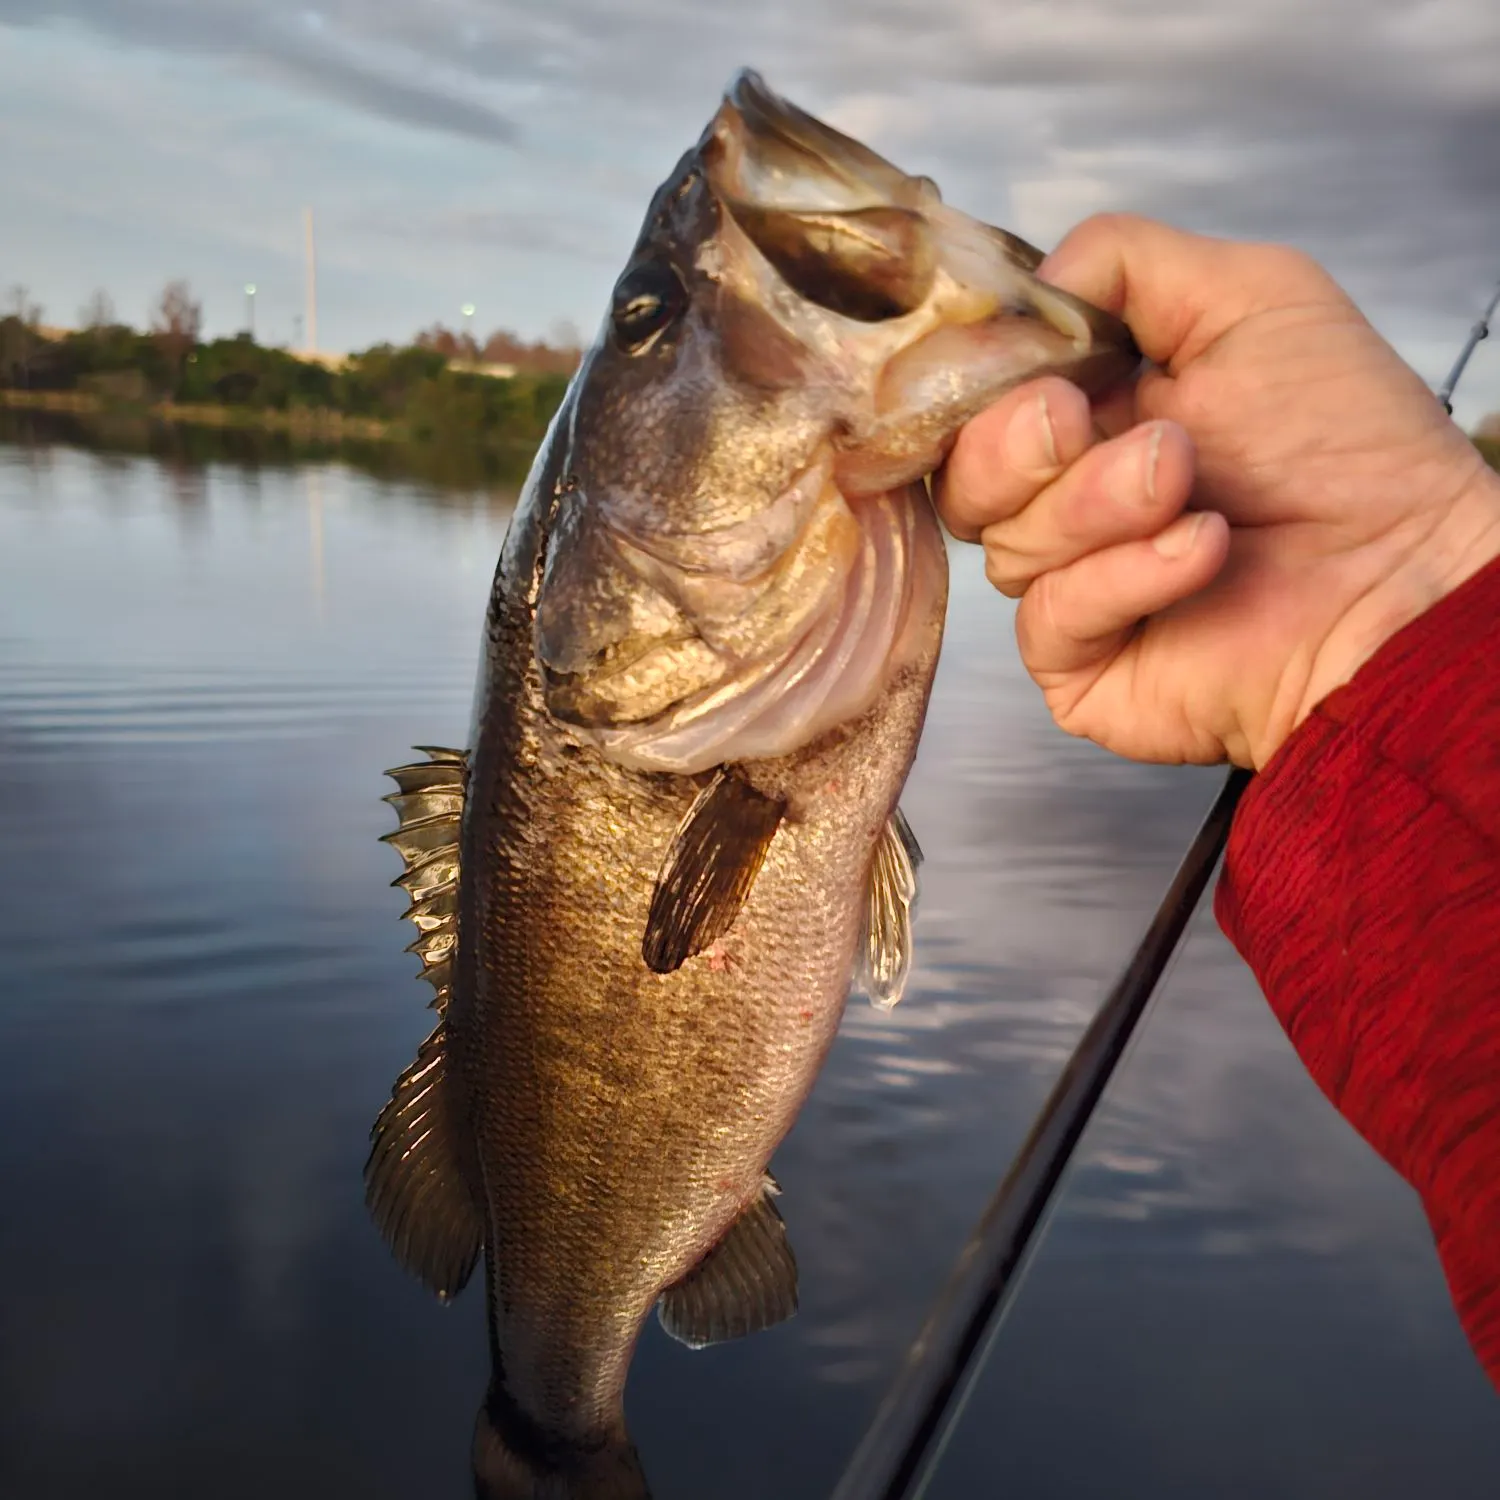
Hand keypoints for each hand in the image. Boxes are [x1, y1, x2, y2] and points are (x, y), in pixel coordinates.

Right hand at [936, 214, 1499, 768]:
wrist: (1401, 574)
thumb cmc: (1347, 445)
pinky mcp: (1078, 661)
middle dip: (1018, 440)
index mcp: (1092, 411)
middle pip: (962, 471)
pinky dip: (1123, 576)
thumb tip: (1028, 289)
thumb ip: (1126, 262)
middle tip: (1083, 422)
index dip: (977, 374)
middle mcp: (1067, 498)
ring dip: (1097, 504)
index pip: (976, 394)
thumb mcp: (1250, 296)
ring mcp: (1068, 582)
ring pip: (1004, 542)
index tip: (1020, 357)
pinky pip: (1046, 615)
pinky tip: (1202, 553)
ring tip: (1190, 487)